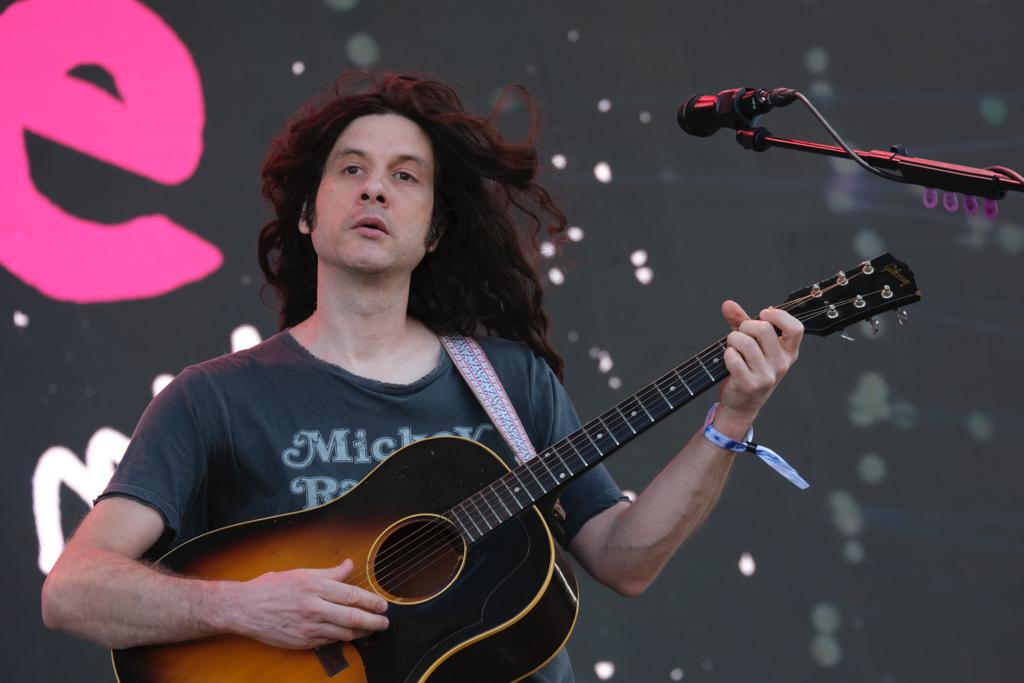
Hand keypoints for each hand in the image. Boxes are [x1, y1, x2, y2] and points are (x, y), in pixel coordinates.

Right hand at [231, 559, 388, 648]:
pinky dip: (343, 638)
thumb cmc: (272, 587)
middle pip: (352, 617)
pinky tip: (350, 635)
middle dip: (373, 621)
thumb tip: (349, 566)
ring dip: (361, 632)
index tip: (382, 604)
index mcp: (314, 587)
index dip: (370, 601)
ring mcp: (308, 627)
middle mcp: (313, 608)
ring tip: (372, 629)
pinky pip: (329, 641)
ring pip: (343, 633)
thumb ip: (329, 572)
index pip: (351, 595)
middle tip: (385, 622)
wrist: (245, 608)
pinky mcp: (303, 642)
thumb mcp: (301, 573)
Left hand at [716, 300, 802, 431]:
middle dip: (745, 326)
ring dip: (733, 340)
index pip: (796, 328)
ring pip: (745, 342)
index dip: (779, 316)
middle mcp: (782, 364)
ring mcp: (767, 375)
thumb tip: (728, 304)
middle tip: (741, 334)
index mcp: (789, 352)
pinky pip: (733, 357)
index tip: (764, 313)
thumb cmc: (749, 369)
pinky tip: (730, 360)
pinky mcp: (750, 384)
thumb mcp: (752, 344)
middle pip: (764, 329)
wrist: (742, 404)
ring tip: (733, 347)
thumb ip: (741, 322)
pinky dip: (727, 354)